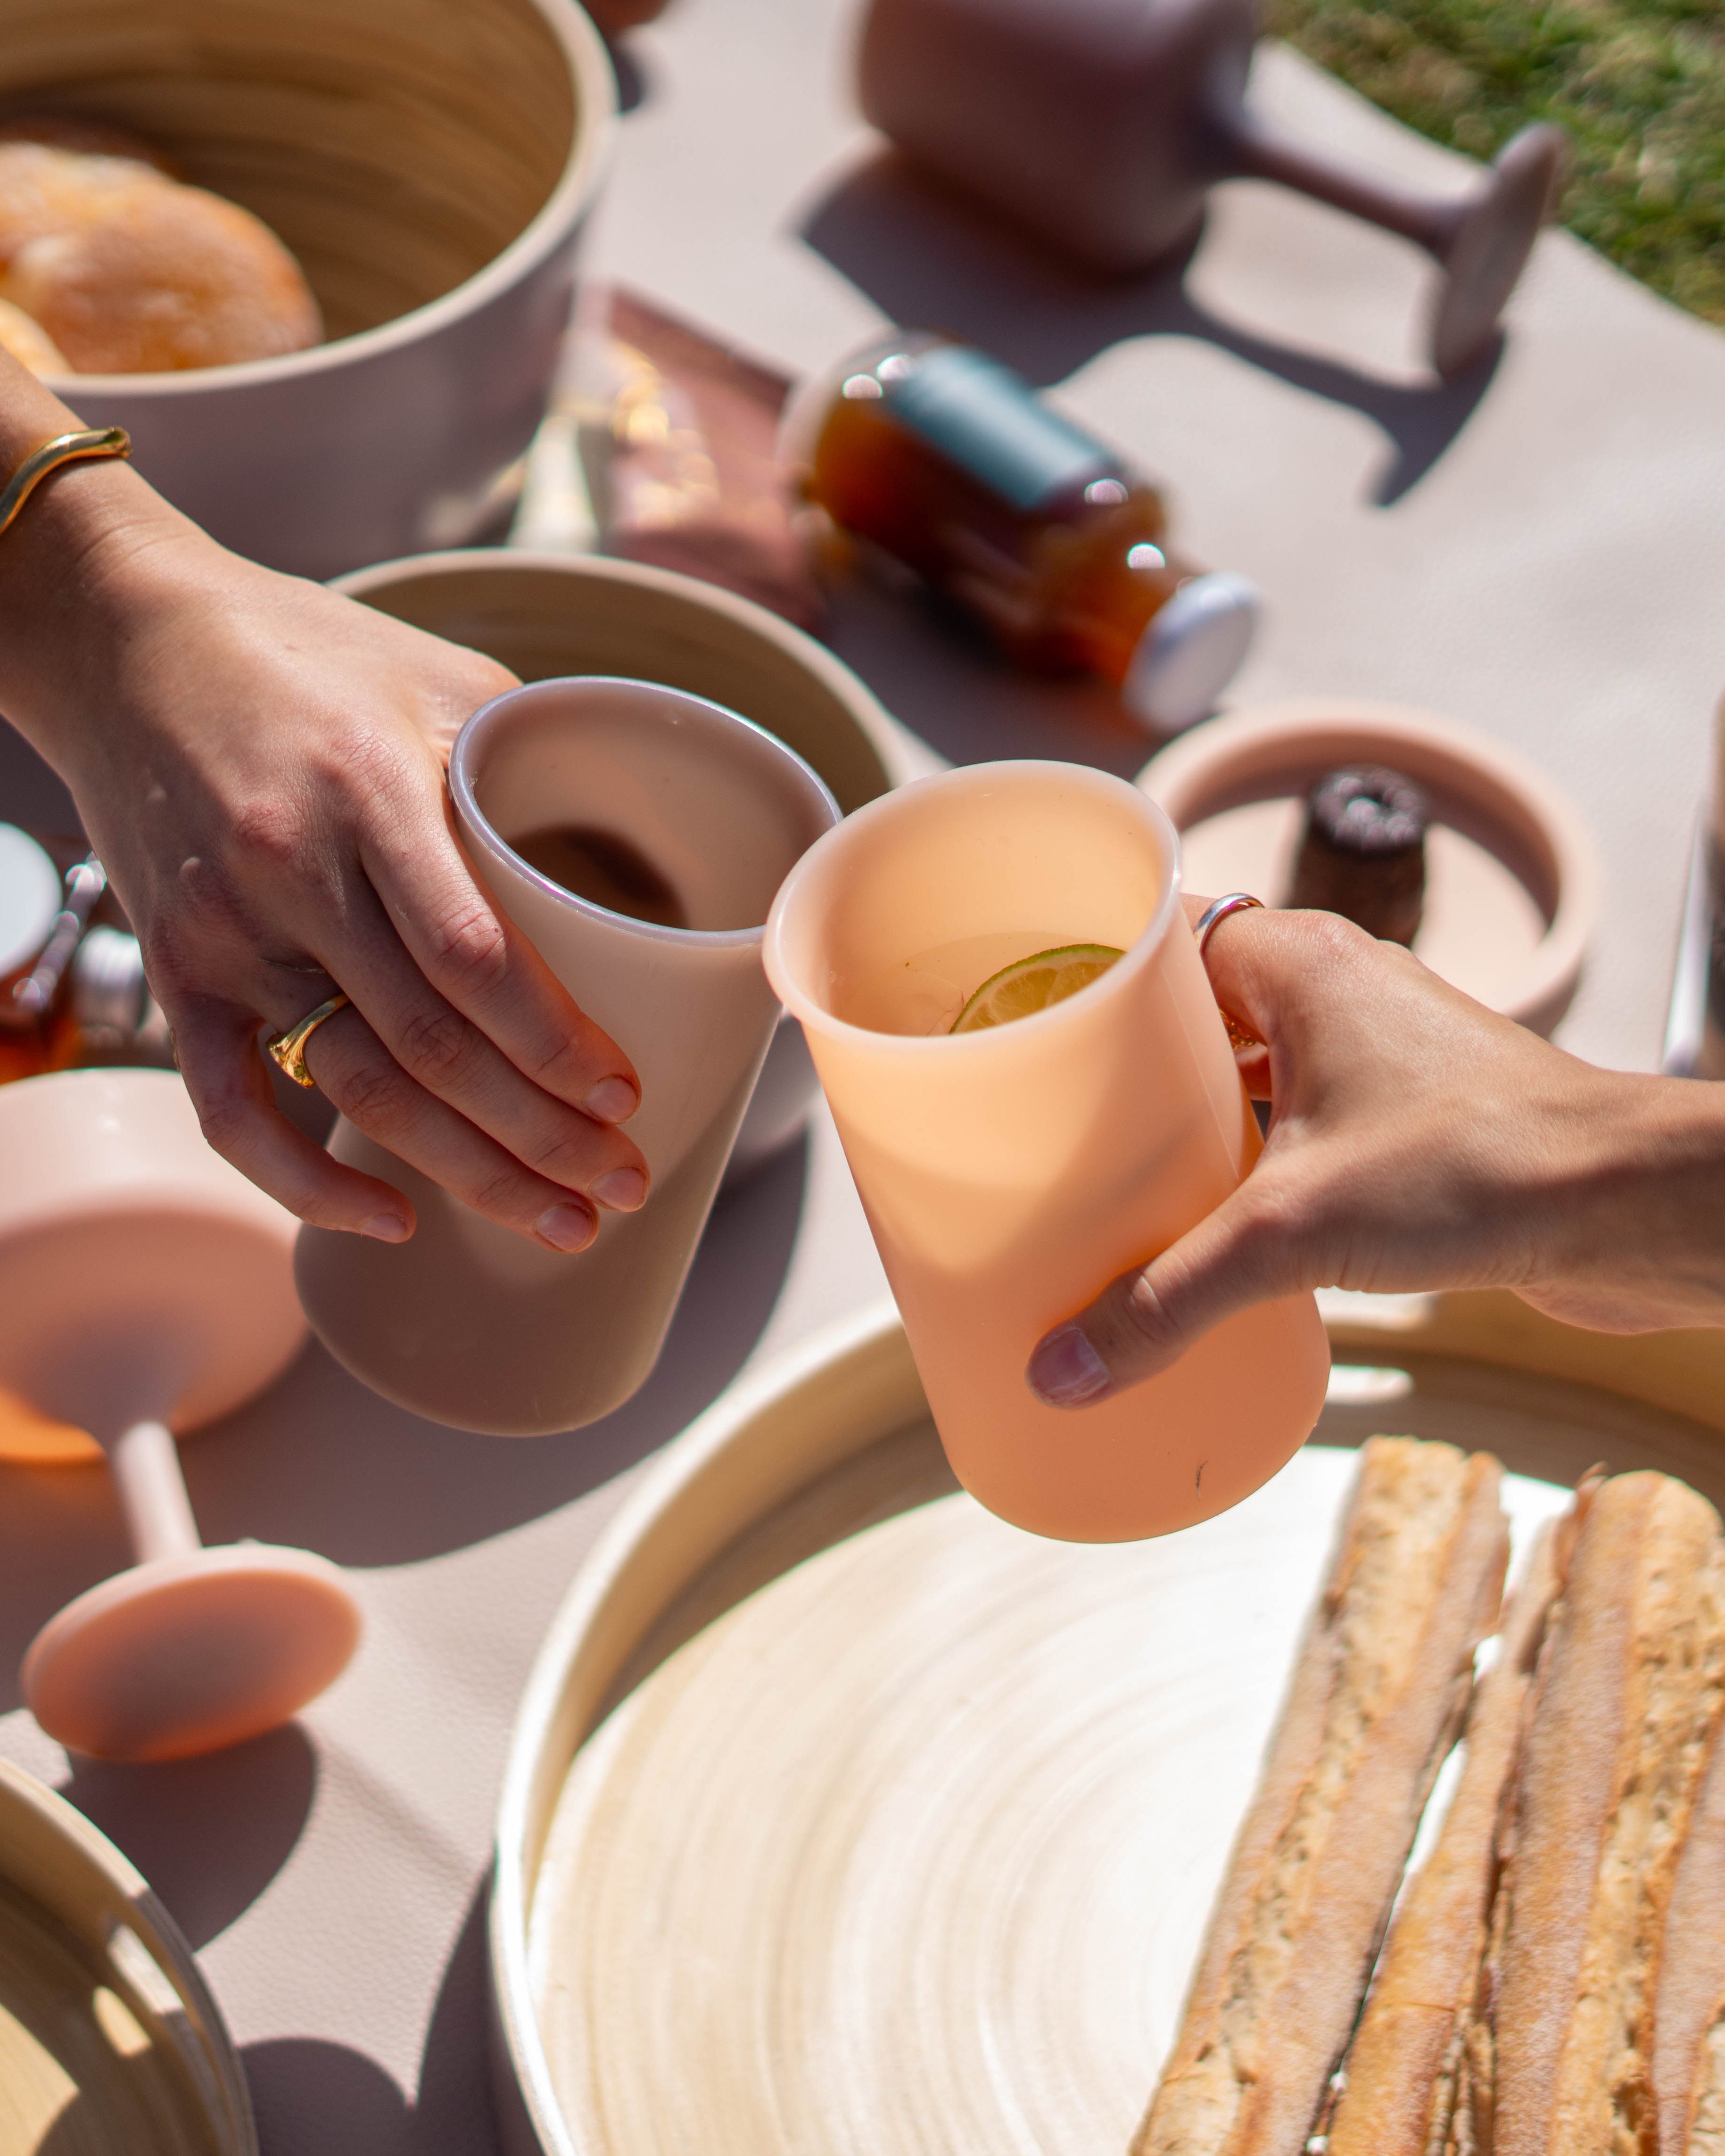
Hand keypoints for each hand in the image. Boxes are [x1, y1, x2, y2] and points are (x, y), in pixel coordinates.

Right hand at [0, 364, 648, 1250]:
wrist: (128, 640)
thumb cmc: (310, 656)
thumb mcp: (445, 676)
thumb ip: (532, 766)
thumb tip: (636, 853)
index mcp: (370, 792)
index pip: (474, 958)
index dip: (555, 1046)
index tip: (623, 1096)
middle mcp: (293, 872)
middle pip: (433, 1048)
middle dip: (542, 1136)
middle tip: (623, 1185)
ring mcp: (227, 933)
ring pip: (356, 1089)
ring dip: (464, 1173)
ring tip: (557, 1221)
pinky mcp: (175, 970)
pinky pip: (229, 1108)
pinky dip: (306, 1182)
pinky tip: (392, 1220)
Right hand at [1027, 901, 1724, 1407]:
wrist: (1630, 1206)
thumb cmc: (1486, 1164)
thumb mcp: (1291, 1229)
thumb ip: (1169, 1296)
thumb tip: (1066, 1364)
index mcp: (1297, 962)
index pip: (1159, 929)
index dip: (1089, 968)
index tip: (1023, 1018)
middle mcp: (1336, 992)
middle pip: (1195, 1009)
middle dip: (1126, 1066)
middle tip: (1049, 1121)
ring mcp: (1376, 1054)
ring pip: (1251, 1070)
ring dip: (1193, 1121)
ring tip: (1113, 1181)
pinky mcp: (1409, 1119)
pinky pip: (1300, 1122)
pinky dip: (1253, 1160)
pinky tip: (1215, 1223)